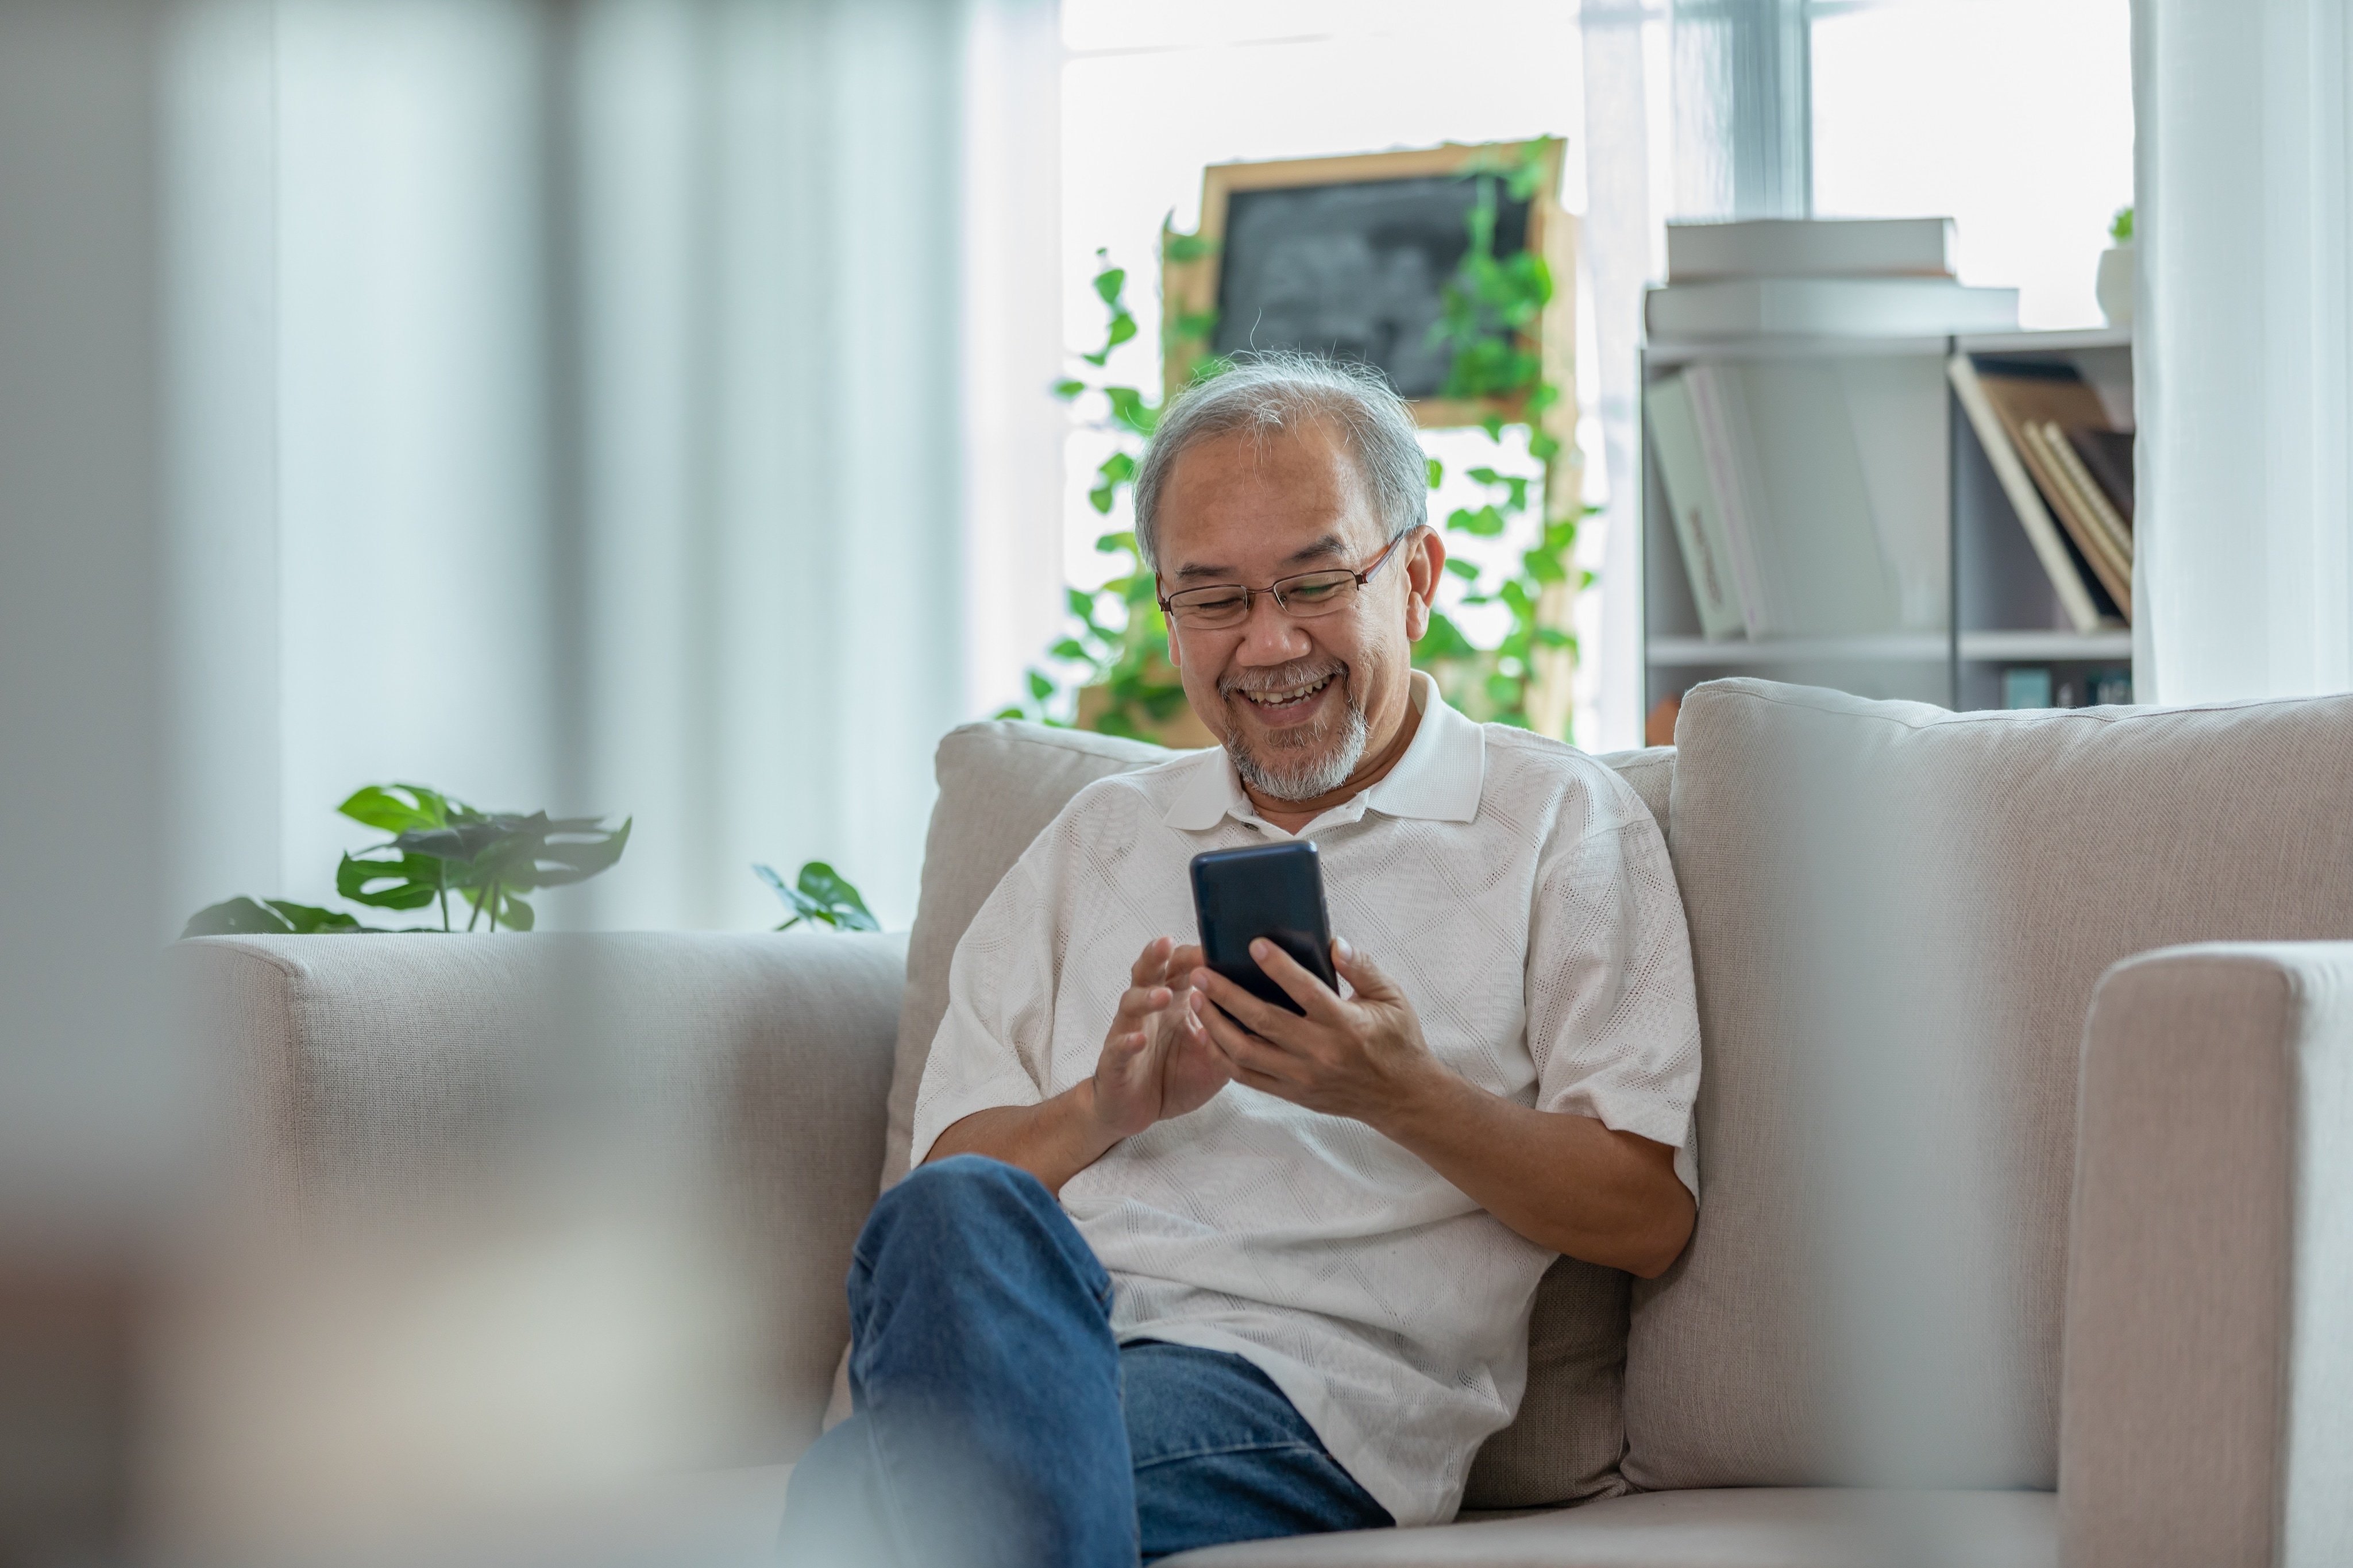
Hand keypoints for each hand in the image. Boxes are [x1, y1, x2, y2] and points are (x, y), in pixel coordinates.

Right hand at [1089, 937, 1230, 1140]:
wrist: (1137, 1110)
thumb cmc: (1176, 1076)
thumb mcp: (1213, 1056)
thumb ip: (1233, 1034)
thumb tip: (1269, 1015)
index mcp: (1175, 1003)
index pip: (1182, 968)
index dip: (1195, 956)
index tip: (1216, 947)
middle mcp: (1149, 1010)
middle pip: (1149, 972)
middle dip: (1157, 956)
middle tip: (1167, 943)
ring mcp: (1128, 1031)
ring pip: (1130, 1004)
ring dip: (1146, 998)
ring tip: (1163, 996)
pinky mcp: (1114, 1060)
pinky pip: (1117, 1047)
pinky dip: (1127, 1042)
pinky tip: (1138, 1040)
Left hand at [1192, 937, 1443, 1128]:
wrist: (1402, 1097)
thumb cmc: (1397, 1041)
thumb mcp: (1392, 997)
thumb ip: (1362, 967)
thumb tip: (1333, 943)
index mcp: (1346, 1025)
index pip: (1305, 991)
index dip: (1278, 967)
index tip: (1254, 945)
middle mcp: (1321, 1053)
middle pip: (1263, 1020)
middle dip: (1226, 995)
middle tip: (1201, 972)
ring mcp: (1303, 1077)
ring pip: (1246, 1052)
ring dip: (1215, 1024)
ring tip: (1195, 999)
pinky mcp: (1293, 1094)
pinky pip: (1247, 1078)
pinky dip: (1222, 1056)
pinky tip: (1205, 1035)